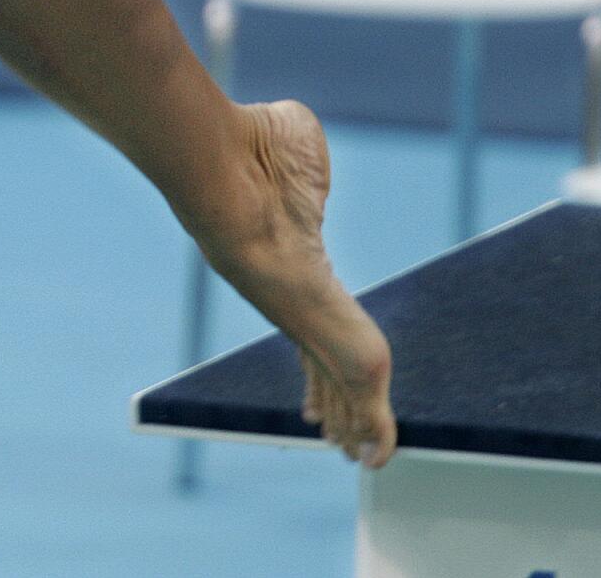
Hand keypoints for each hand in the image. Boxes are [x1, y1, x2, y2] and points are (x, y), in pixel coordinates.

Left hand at [215, 102, 398, 469]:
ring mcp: (304, 317)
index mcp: (290, 264)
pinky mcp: (321, 326)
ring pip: (337, 381)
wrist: (226, 171)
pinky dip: (372, 422)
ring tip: (357, 453)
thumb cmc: (255, 146)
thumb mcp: (300, 150)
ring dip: (352, 419)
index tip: (316, 396)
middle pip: (320, 363)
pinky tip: (374, 453)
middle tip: (340, 441)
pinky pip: (359, 383)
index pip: (309, 325)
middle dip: (334, 402)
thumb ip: (308, 164)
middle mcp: (293, 298)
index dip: (318, 360)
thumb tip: (296, 151)